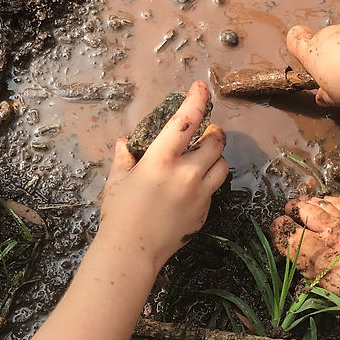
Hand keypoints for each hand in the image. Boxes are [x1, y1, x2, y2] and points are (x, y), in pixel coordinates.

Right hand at [99, 81, 227, 270]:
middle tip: (205, 133)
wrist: (132, 252)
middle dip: (213, 133)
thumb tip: (125, 143)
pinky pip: (214, 189)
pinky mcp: (204, 212)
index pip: (187, 120)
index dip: (197, 99)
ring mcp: (199, 194)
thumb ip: (125, 159)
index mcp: (162, 160)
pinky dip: (208, 182)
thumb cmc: (120, 214)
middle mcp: (187, 174)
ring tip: (201, 160)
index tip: (201, 87)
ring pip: (222, 166)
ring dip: (215, 158)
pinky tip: (191, 188)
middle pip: (216, 143)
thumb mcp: (117, 181)